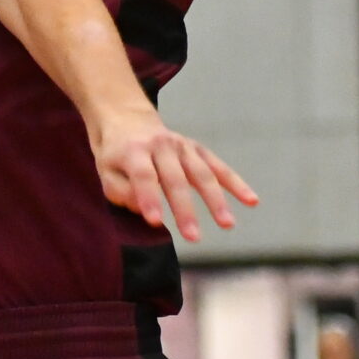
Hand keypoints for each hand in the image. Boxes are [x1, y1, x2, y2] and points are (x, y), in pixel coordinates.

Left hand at [90, 105, 257, 241]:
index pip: (144, 176)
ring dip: (215, 200)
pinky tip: (252, 201)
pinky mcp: (196, 149)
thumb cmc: (115, 155)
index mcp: (134, 150)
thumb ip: (121, 192)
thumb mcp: (106, 171)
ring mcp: (181, 146)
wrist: (127, 120)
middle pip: (175, 179)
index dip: (149, 198)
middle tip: (193, 238)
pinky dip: (236, 184)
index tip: (155, 222)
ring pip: (201, 174)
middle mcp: (161, 145)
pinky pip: (218, 167)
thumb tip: (144, 210)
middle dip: (185, 209)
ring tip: (227, 225)